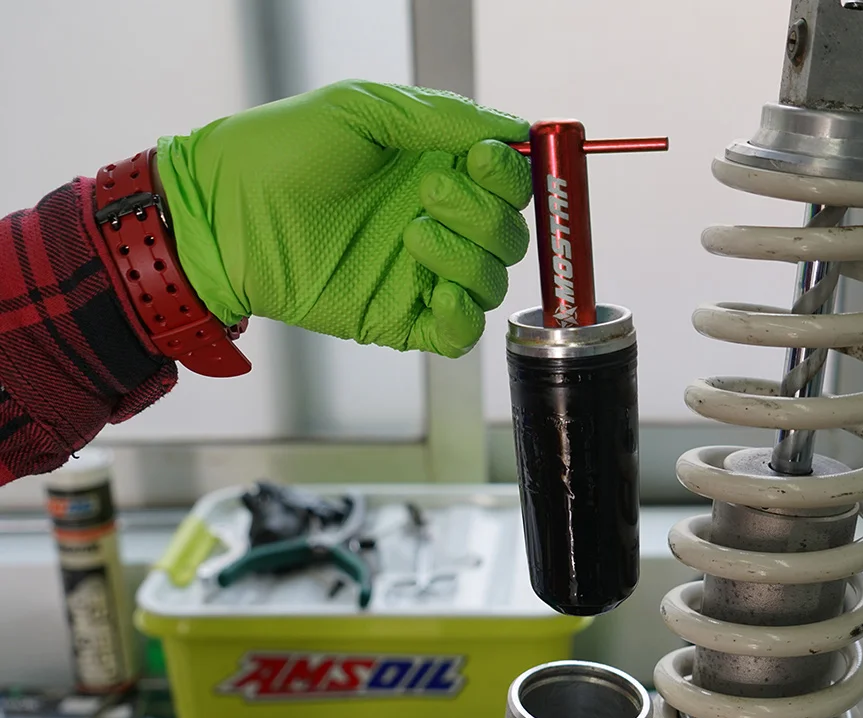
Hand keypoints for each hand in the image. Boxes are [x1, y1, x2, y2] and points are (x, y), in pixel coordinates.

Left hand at [155, 80, 531, 357]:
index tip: (479, 159)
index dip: (508, 173)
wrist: (224, 216)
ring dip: (468, 257)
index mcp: (437, 169)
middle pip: (508, 233)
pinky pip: (460, 333)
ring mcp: (421, 274)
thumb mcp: (361, 110)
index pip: (508, 181)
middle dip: (482, 213)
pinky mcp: (401, 318)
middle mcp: (438, 222)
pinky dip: (464, 318)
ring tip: (412, 233)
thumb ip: (438, 119)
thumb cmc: (280, 153)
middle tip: (428, 192)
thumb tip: (507, 132)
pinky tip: (440, 294)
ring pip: (491, 281)